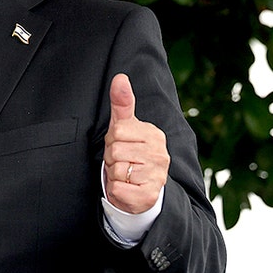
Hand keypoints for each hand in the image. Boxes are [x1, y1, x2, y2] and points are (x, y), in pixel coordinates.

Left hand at [103, 74, 169, 213]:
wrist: (139, 189)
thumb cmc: (129, 152)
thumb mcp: (123, 126)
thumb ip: (121, 102)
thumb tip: (120, 77)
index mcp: (154, 135)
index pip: (117, 132)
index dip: (112, 140)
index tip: (121, 145)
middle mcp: (160, 154)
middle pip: (115, 151)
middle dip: (112, 158)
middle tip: (122, 162)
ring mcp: (158, 176)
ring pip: (116, 170)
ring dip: (114, 174)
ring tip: (126, 175)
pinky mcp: (149, 195)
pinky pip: (118, 189)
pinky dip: (117, 190)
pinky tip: (127, 188)